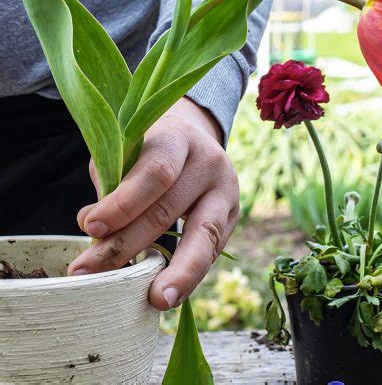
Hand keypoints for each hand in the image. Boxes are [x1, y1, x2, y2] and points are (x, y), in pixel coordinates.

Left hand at [68, 97, 239, 309]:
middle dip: (129, 245)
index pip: (154, 172)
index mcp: (179, 139)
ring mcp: (227, 191)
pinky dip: (189, 273)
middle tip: (92, 273)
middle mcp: (209, 163)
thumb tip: (92, 228)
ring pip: (204, 237)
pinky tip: (170, 290)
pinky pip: (212, 250)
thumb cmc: (155, 148)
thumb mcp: (131, 151)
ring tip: (156, 301)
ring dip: (178, 273)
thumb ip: (113, 183)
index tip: (90, 228)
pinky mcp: (233, 216)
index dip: (123, 203)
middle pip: (170, 208)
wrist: (196, 142)